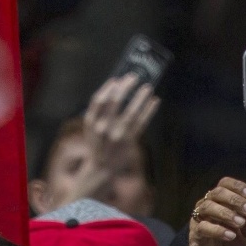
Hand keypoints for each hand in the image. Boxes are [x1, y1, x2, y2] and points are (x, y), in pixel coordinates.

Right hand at [41, 74, 159, 208]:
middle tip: (134, 76)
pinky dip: (149, 111)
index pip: (98, 100)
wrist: (100, 168)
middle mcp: (103, 128)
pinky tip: (155, 101)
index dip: (108, 88)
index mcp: (91, 123)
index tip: (116, 79)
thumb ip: (100, 112)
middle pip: (115, 102)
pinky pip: (141, 123)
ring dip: (140, 98)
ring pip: (131, 112)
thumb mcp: (91, 128)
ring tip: (148, 87)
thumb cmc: (97, 143)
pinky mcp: (129, 141)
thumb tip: (118, 88)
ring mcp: (117, 135)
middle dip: (125, 87)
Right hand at [186, 177, 245, 245]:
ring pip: (207, 206)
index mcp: (221, 203)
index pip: (224, 184)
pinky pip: (202, 227)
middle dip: (234, 199)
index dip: (236, 186)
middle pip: (216, 192)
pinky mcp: (194, 237)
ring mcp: (199, 221)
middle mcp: (208, 208)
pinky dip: (218, 229)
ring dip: (226, 212)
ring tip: (240, 223)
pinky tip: (231, 235)